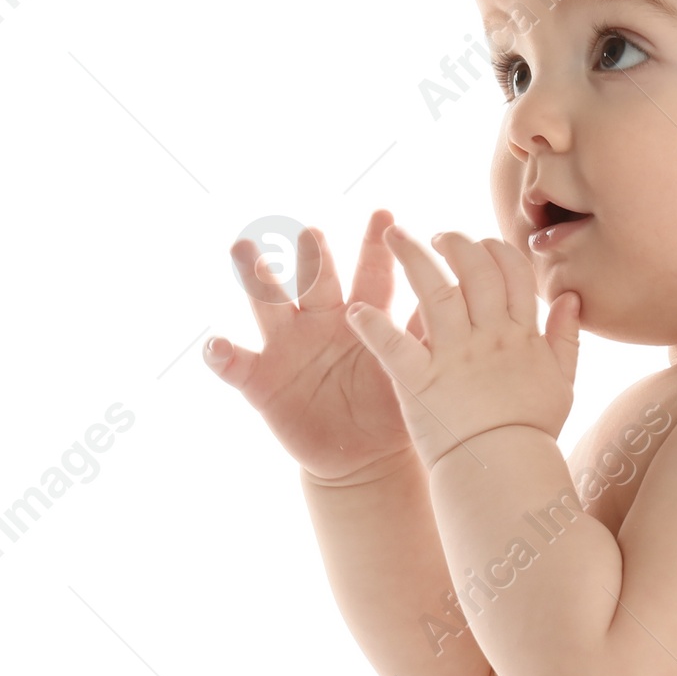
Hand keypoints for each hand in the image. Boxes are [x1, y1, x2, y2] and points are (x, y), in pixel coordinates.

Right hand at [203, 209, 431, 483]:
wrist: (363, 461)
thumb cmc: (390, 412)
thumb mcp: (411, 374)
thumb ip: (425, 337)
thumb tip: (461, 297)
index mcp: (359, 315)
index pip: (370, 273)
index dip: (377, 246)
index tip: (386, 213)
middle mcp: (319, 321)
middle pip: (313, 279)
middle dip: (311, 254)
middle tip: (311, 232)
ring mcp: (286, 348)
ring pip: (268, 305)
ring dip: (257, 280)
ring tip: (247, 253)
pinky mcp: (261, 381)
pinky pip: (236, 366)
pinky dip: (222, 356)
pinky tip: (215, 345)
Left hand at [344, 226, 579, 471]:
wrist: (507, 473)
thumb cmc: (532, 431)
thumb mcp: (562, 381)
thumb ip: (565, 337)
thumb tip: (570, 297)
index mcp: (521, 335)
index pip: (512, 272)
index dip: (495, 249)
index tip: (479, 242)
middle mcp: (489, 337)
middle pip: (474, 271)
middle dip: (454, 242)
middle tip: (436, 234)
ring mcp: (454, 358)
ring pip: (436, 292)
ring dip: (414, 258)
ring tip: (394, 235)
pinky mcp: (421, 383)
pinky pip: (394, 348)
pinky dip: (373, 327)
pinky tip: (355, 311)